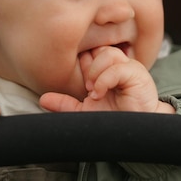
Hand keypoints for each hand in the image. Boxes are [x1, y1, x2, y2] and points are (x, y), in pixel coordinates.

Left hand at [40, 46, 174, 113]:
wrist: (134, 133)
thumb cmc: (114, 120)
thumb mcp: (84, 111)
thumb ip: (64, 104)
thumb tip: (43, 99)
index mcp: (104, 68)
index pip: (88, 52)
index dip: (79, 61)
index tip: (76, 80)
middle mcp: (116, 64)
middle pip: (97, 47)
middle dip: (87, 65)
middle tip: (84, 86)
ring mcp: (128, 67)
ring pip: (107, 53)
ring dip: (95, 72)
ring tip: (92, 91)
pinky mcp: (137, 74)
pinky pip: (118, 67)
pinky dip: (104, 80)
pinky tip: (99, 93)